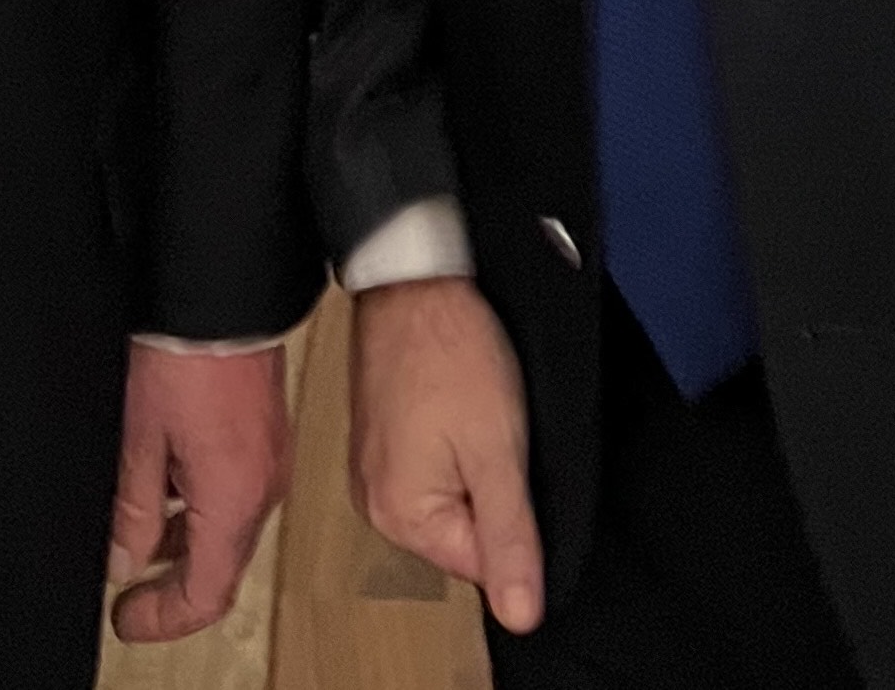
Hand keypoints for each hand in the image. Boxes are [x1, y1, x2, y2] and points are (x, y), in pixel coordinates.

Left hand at [105, 341, 292, 644]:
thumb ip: (133, 509)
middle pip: (222, 564)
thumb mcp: (140, 437)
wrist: (223, 291)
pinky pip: (236, 489)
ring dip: (186, 540)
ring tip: (138, 529)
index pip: (206, 593)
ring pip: (228, 527)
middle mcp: (262, 487)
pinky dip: (201, 503)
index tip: (128, 619)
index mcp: (233, 500)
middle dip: (173, 582)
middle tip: (130, 588)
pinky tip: (168, 480)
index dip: (163, 618)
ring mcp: (270, 458)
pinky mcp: (266, 431)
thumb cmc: (188, 351)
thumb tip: (125, 558)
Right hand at [351, 278, 542, 633]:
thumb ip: (510, 540)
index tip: (505, 459)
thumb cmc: (449, 351)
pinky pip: (432, 468)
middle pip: (463, 533)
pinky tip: (453, 402)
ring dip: (471, 463)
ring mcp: (373, 467)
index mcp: (399, 516)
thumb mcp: (498, 452)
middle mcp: (374, 501)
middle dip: (489, 488)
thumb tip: (521, 615)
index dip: (511, 514)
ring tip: (467, 409)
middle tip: (488, 429)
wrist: (414, 279)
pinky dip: (452, 442)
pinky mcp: (380, 438)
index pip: (482, 563)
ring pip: (451, 498)